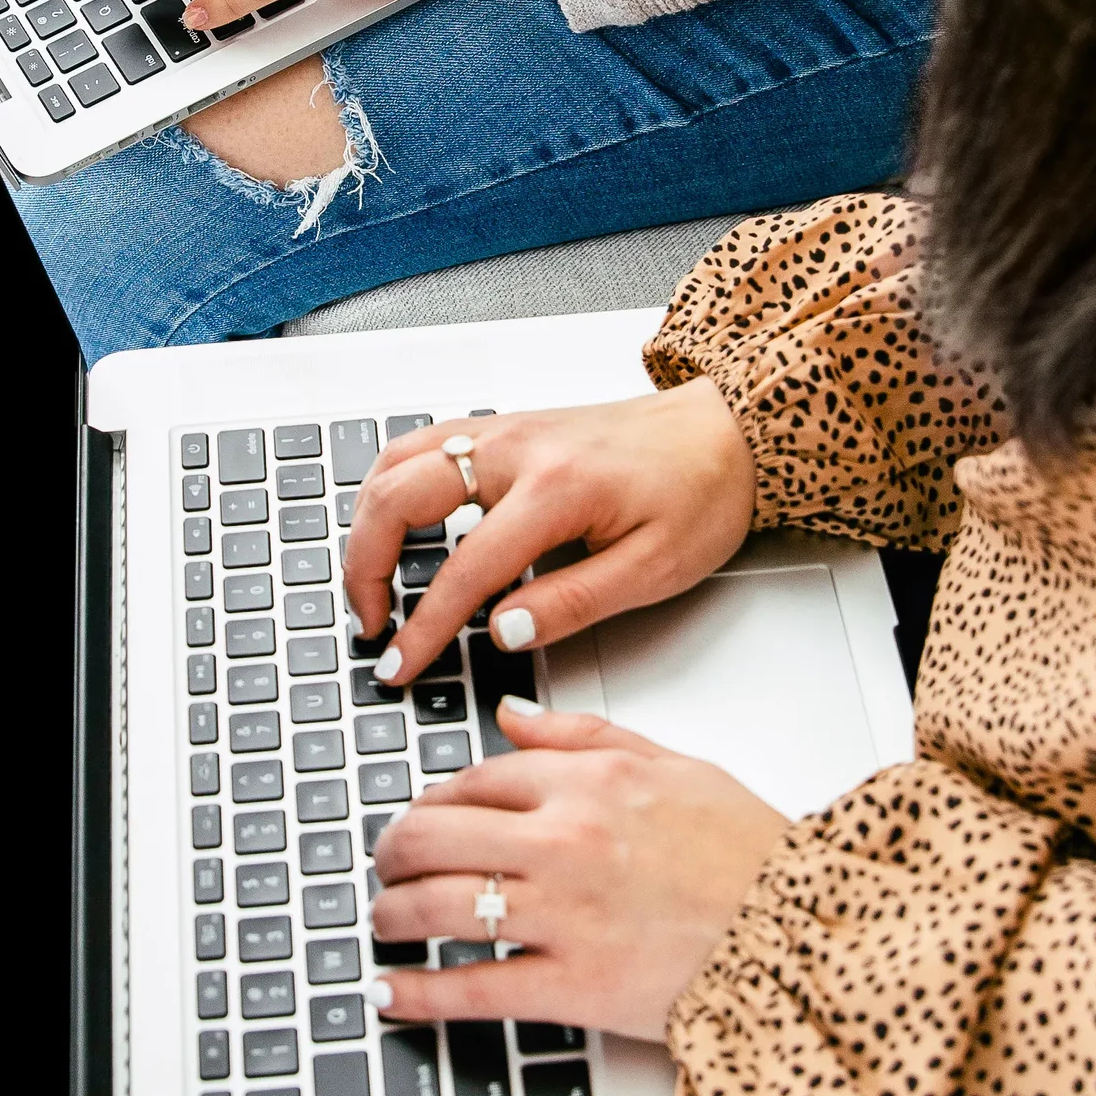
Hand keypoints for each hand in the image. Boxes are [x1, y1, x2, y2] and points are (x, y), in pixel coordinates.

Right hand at [339, 384, 756, 682]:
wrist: (728, 430)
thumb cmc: (701, 491)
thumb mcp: (656, 568)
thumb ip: (573, 603)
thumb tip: (502, 631)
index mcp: (556, 488)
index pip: (464, 571)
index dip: (423, 629)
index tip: (400, 666)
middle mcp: (517, 448)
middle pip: (399, 497)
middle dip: (366, 567)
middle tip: (371, 623)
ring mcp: (504, 430)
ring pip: (396, 461)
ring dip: (368, 522)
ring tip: (372, 581)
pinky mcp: (505, 428)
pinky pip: (421, 447)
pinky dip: (391, 488)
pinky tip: (397, 526)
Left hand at [370, 703, 788, 1042]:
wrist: (802, 933)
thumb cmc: (747, 854)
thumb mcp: (673, 766)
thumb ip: (582, 736)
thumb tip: (510, 714)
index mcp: (588, 784)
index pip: (473, 780)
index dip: (434, 801)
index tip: (423, 817)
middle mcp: (564, 842)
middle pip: (434, 836)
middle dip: (395, 852)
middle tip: (387, 865)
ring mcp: (563, 915)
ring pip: (436, 906)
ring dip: (392, 914)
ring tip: (385, 920)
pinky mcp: (572, 986)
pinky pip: (471, 990)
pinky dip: (418, 994)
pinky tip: (391, 992)